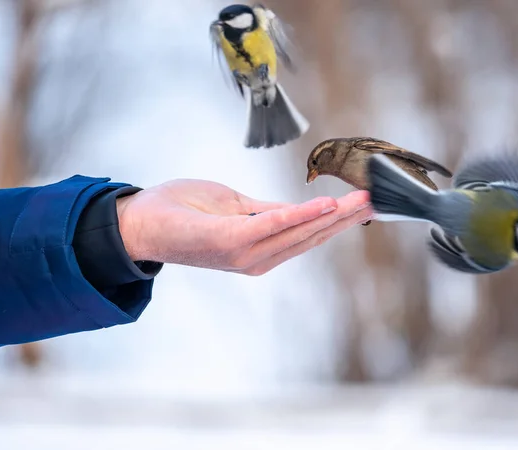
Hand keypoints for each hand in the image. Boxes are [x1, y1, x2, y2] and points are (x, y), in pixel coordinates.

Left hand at [116, 179, 371, 275]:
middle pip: (311, 236)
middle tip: (376, 200)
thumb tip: (299, 209)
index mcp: (259, 247)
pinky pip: (273, 227)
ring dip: (333, 217)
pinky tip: (325, 205)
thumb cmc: (184, 213)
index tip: (365, 203)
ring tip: (362, 201)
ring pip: (299, 233)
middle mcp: (258, 257)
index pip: (306, 233)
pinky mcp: (232, 242)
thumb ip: (266, 212)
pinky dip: (300, 217)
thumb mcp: (233, 207)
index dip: (337, 219)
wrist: (141, 223)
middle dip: (345, 219)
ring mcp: (246, 254)